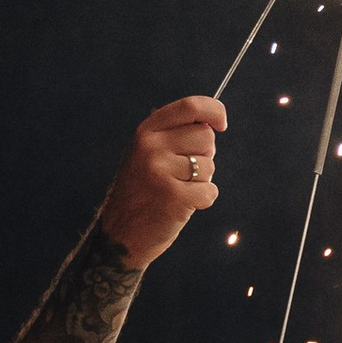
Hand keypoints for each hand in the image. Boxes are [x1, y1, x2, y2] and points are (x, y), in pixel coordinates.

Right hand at [100, 96, 226, 269]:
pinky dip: (203, 201)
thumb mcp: (146, 155)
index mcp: (146, 132)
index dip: (214, 111)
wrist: (121, 235)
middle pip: (206, 137)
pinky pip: (210, 191)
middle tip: (183, 174)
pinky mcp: (173, 197)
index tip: (221, 123)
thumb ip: (173, 135)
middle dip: (204, 156)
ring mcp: (160, 171)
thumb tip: (212, 123)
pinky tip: (183, 206)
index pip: (189, 107)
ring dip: (201, 181)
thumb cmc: (142, 193)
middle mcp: (151, 147)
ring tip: (177, 191)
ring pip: (209, 166)